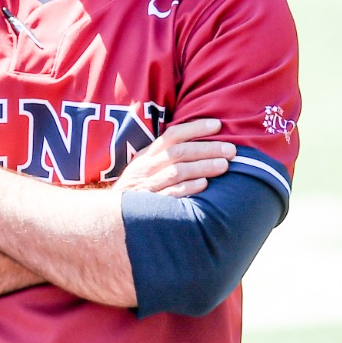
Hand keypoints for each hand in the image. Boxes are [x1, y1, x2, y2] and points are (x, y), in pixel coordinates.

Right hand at [112, 118, 235, 198]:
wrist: (110, 217)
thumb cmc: (137, 190)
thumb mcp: (145, 169)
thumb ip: (165, 156)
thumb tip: (199, 143)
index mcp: (147, 156)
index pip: (172, 135)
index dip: (194, 128)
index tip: (217, 125)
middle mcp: (146, 168)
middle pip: (179, 152)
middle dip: (207, 149)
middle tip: (231, 150)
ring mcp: (147, 186)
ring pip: (176, 171)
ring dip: (202, 167)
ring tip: (224, 166)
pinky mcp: (149, 205)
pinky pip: (170, 195)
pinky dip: (188, 188)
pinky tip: (204, 185)